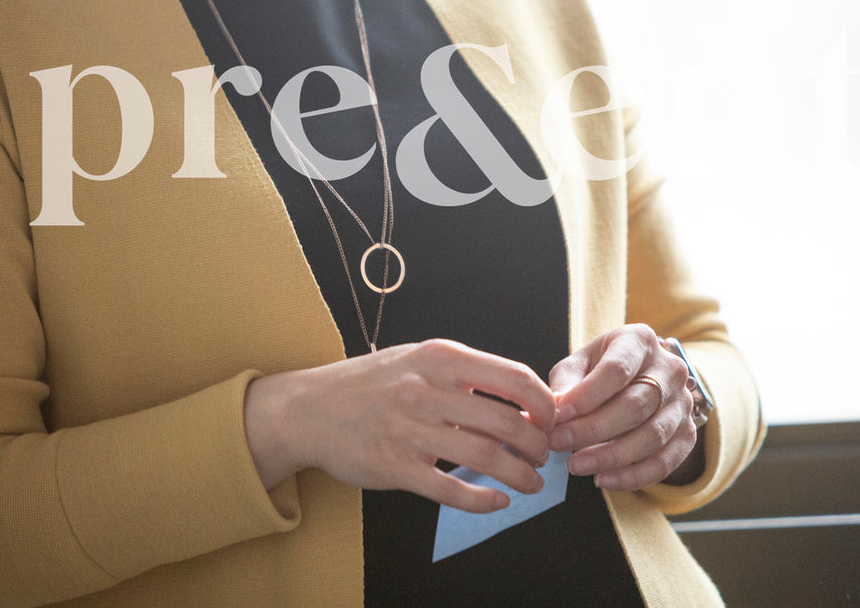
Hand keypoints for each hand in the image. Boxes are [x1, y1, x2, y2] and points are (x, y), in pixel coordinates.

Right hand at [244, 338, 555, 512]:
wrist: (309, 409)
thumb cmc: (370, 384)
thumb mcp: (417, 359)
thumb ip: (463, 373)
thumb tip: (519, 395)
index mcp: (441, 358)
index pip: (513, 377)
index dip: (543, 403)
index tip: (551, 420)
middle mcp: (427, 390)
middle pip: (507, 421)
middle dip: (537, 444)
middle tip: (543, 456)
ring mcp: (410, 429)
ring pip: (486, 457)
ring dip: (519, 474)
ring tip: (530, 482)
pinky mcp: (395, 466)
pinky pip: (451, 489)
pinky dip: (482, 500)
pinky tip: (497, 501)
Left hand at [547, 323, 703, 491]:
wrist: (642, 378)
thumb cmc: (602, 370)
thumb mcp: (580, 364)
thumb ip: (566, 383)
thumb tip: (553, 410)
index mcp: (639, 341)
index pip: (617, 370)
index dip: (587, 396)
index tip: (558, 416)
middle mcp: (670, 369)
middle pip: (636, 405)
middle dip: (593, 429)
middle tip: (559, 444)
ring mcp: (683, 402)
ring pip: (652, 436)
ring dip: (611, 456)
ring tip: (576, 466)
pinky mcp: (687, 434)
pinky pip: (665, 462)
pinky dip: (633, 476)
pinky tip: (604, 479)